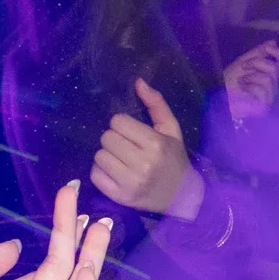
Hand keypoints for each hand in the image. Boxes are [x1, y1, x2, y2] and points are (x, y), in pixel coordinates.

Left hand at [91, 80, 195, 216]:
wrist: (183, 197)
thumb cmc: (174, 159)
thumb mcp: (171, 130)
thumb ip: (156, 104)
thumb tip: (138, 82)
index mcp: (155, 144)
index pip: (118, 122)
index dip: (122, 124)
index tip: (132, 133)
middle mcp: (142, 164)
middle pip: (106, 138)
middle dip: (114, 139)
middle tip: (126, 147)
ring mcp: (130, 183)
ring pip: (99, 156)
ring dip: (107, 155)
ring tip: (121, 160)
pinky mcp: (120, 197)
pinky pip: (95, 175)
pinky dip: (101, 172)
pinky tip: (115, 172)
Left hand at [220, 39, 278, 121]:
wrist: (218, 95)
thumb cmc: (230, 80)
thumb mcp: (244, 61)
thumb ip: (259, 53)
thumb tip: (274, 42)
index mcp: (269, 75)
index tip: (268, 49)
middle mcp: (272, 86)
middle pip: (274, 69)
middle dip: (257, 63)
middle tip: (243, 66)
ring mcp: (269, 97)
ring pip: (268, 79)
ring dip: (251, 76)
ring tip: (241, 80)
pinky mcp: (263, 106)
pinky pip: (263, 90)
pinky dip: (250, 86)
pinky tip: (242, 87)